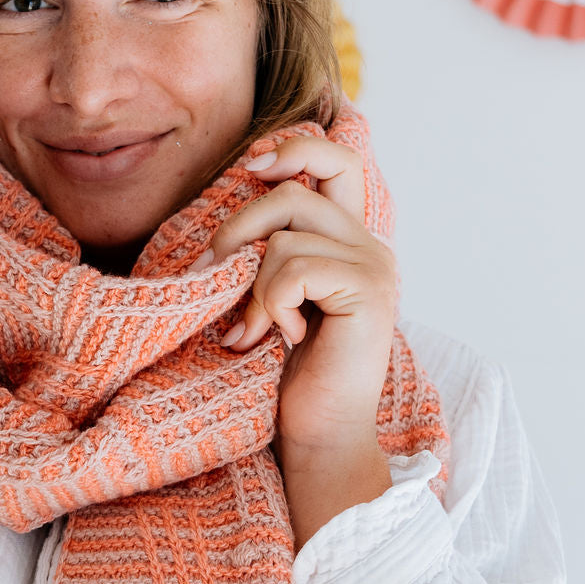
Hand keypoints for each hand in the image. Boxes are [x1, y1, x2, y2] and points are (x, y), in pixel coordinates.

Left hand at [192, 136, 396, 456]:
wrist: (319, 436)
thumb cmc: (287, 374)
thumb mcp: (272, 299)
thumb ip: (270, 252)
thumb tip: (231, 214)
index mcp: (351, 241)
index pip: (337, 160)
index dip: (294, 147)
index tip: (250, 164)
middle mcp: (370, 246)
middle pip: (293, 192)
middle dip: (238, 229)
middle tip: (210, 272)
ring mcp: (374, 267)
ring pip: (284, 237)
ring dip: (251, 288)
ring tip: (252, 332)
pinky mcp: (368, 292)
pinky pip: (293, 269)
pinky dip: (270, 305)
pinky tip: (281, 339)